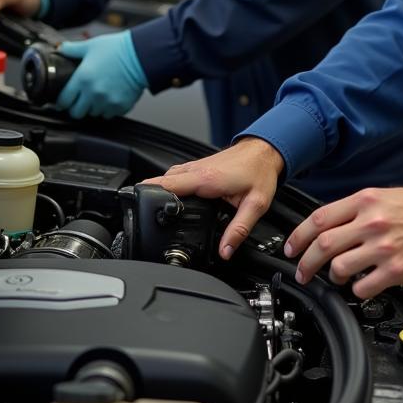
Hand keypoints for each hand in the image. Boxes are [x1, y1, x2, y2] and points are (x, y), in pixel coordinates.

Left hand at [56, 32, 147, 118]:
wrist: (142, 54)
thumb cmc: (118, 49)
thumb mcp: (92, 45)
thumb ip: (72, 49)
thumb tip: (60, 49)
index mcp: (82, 79)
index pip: (63, 101)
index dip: (62, 102)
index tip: (65, 100)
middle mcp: (93, 93)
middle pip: (76, 113)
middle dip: (77, 107)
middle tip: (81, 99)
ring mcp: (107, 102)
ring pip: (94, 114)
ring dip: (94, 107)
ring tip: (99, 95)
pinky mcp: (121, 106)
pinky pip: (110, 114)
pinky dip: (109, 108)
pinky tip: (112, 96)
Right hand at [144, 138, 285, 258]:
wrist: (266, 151)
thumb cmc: (261, 172)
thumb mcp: (256, 205)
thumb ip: (239, 230)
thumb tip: (224, 251)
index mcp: (206, 180)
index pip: (166, 185)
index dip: (148, 195)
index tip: (136, 207)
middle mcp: (197, 170)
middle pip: (161, 181)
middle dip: (148, 196)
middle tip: (141, 215)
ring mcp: (197, 166)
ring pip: (167, 177)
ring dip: (158, 190)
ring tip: (153, 210)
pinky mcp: (199, 166)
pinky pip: (176, 175)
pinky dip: (168, 185)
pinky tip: (171, 198)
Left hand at [284, 186, 402, 299]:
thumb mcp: (384, 196)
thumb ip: (356, 210)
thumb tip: (328, 226)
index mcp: (366, 201)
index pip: (320, 218)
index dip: (299, 236)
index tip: (292, 248)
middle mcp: (372, 222)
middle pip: (323, 244)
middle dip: (306, 262)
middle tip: (302, 272)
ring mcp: (383, 247)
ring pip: (339, 267)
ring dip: (332, 276)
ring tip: (336, 277)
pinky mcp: (396, 270)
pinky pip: (363, 287)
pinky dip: (356, 290)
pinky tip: (361, 285)